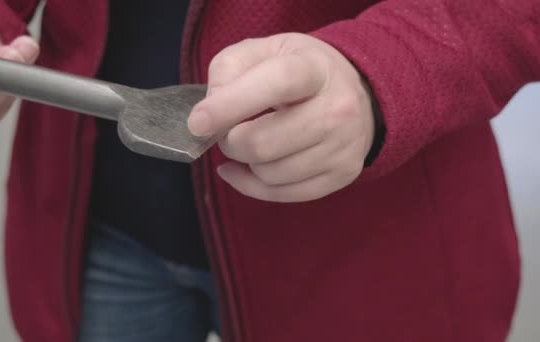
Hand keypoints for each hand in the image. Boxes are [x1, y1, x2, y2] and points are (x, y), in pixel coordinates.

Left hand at [188, 33, 375, 202]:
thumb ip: (229, 70)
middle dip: (231, 141)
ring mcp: (343, 147)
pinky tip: (245, 169)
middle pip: (264, 143)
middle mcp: (338, 109)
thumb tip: (209, 115)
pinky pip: (282, 194)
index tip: (197, 123)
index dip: (231, 105)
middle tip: (228, 131)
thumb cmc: (298, 70)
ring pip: (270, 174)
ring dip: (245, 162)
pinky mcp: (342, 175)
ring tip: (248, 143)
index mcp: (315, 68)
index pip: (275, 84)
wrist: (353, 93)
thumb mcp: (264, 50)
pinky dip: (252, 185)